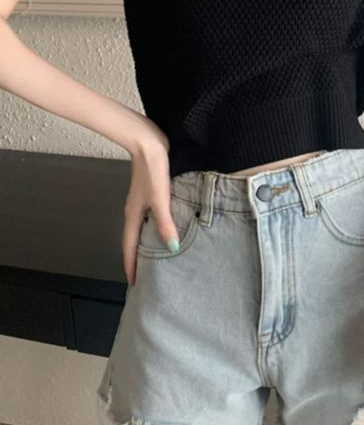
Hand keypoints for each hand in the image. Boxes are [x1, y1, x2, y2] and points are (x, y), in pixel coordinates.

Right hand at [122, 125, 178, 284]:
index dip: (132, 265)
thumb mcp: (160, 198)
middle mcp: (135, 209)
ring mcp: (142, 200)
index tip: (134, 283)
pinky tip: (164, 227)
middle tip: (144, 274)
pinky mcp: (150, 190)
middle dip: (137, 257)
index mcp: (134, 214)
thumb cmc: (152, 168)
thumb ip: (165, 223)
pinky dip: (154, 227)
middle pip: (134, 239)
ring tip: (154, 256)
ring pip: (142, 227)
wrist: (147, 141)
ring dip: (146, 242)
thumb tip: (172, 248)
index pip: (130, 246)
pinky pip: (150, 216)